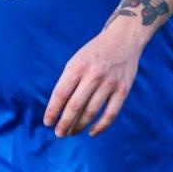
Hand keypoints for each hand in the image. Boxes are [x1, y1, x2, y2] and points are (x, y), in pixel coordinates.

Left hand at [45, 21, 144, 136]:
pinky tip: (92, 132)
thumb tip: (58, 108)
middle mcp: (94, 75)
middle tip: (59, 134)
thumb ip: (68, 81)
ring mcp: (110, 83)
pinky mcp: (123, 89)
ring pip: (91, 112)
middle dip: (64, 123)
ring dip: (79, 126)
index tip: (48, 123)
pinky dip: (101, 126)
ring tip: (72, 133)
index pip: (60, 94)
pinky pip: (111, 113)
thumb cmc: (95, 52)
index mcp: (78, 66)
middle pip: (75, 106)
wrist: (124, 38)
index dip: (52, 111)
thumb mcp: (77, 60)